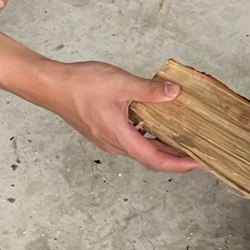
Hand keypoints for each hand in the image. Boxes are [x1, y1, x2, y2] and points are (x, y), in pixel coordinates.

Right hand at [49, 61, 199, 172]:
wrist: (49, 85)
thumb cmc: (79, 85)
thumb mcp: (121, 83)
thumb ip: (149, 90)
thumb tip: (174, 93)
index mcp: (120, 137)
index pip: (155, 160)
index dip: (179, 165)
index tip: (198, 164)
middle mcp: (114, 144)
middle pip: (151, 158)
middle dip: (177, 158)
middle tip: (200, 153)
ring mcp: (108, 139)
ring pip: (142, 149)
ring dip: (163, 147)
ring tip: (186, 139)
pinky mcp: (104, 131)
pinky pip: (133, 140)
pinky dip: (150, 137)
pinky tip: (160, 124)